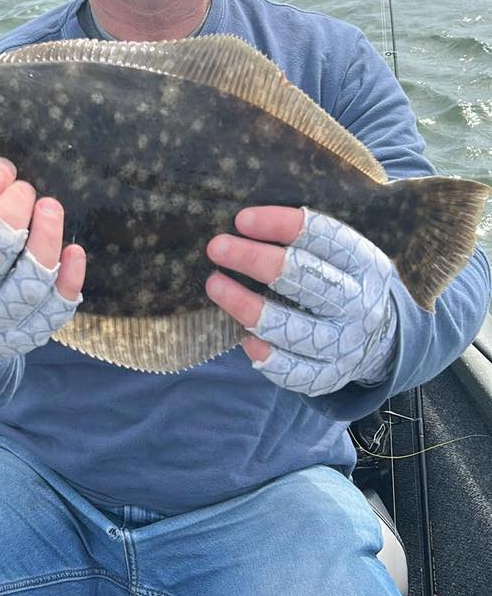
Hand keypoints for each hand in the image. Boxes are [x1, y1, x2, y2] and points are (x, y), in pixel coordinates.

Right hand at [0, 157, 85, 382]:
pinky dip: (68, 282)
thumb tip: (3, 175)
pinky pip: (51, 313)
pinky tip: (74, 251)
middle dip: (10, 215)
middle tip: (24, 189)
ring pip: (26, 284)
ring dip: (44, 242)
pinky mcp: (20, 339)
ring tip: (50, 207)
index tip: (2, 168)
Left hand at [205, 207, 397, 396]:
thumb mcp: (342, 255)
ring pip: (291, 327)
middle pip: (304, 278)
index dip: (281, 225)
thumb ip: (305, 240)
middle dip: (255, 259)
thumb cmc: (342, 283)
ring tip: (214, 285)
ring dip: (246, 305)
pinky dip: (265, 354)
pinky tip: (245, 337)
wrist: (382, 340)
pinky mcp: (329, 376)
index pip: (324, 237)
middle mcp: (360, 305)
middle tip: (217, 247)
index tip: (242, 220)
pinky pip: (291, 370)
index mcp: (365, 265)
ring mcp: (345, 344)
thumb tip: (244, 225)